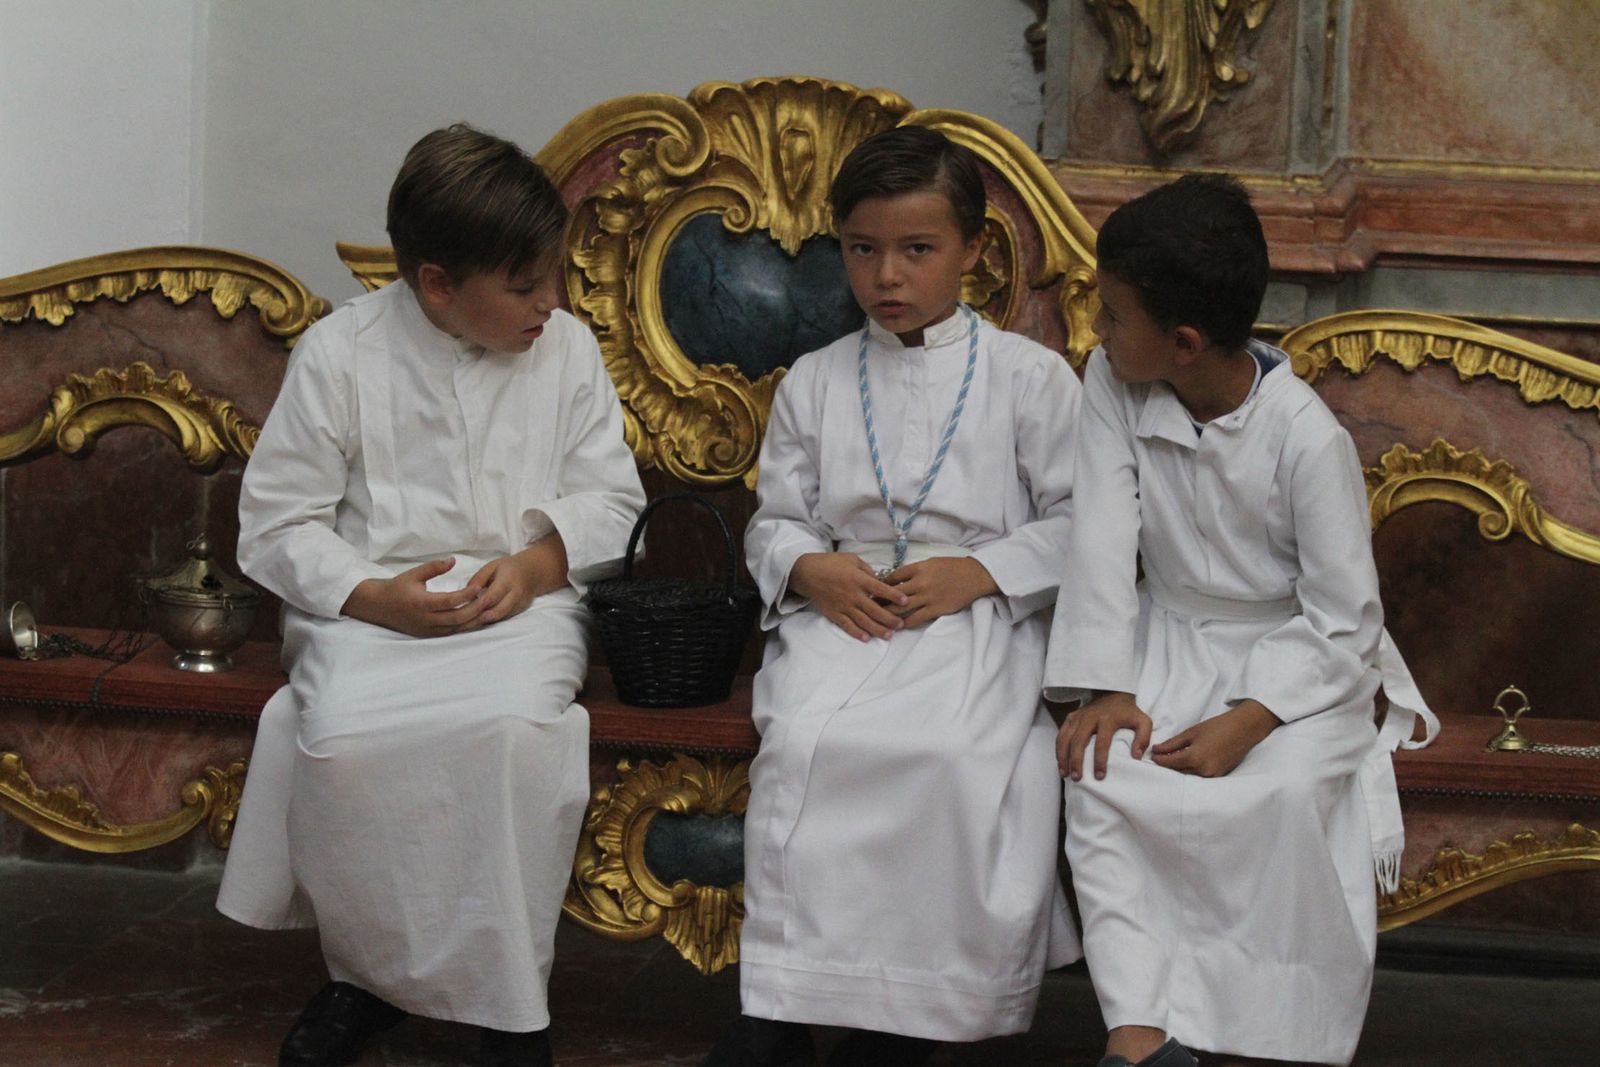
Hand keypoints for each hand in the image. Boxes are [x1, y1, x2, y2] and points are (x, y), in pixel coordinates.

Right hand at [341, 558, 488, 636]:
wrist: (378, 606)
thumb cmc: (397, 587)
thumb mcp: (414, 573)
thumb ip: (434, 567)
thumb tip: (454, 560)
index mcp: (421, 603)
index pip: (449, 601)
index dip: (466, 595)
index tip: (479, 587)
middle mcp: (425, 619)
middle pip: (457, 618)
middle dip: (475, 610)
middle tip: (489, 600)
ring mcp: (427, 630)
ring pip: (456, 629)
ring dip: (473, 621)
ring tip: (487, 610)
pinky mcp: (428, 635)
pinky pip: (450, 633)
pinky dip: (464, 627)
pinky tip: (475, 619)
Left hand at [466, 536, 568, 625]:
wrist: (533, 572)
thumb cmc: (508, 568)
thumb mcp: (492, 566)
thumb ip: (478, 579)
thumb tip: (466, 594)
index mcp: (508, 580)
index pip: (493, 596)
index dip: (478, 604)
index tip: (463, 610)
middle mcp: (516, 595)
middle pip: (497, 611)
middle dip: (478, 619)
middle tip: (460, 625)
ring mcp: (519, 605)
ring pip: (499, 618)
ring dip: (482, 623)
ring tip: (464, 627)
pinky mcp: (519, 612)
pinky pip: (502, 619)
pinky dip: (489, 622)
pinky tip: (474, 624)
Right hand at [789, 552, 906, 640]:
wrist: (807, 573)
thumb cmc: (830, 563)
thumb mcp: (852, 559)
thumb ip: (867, 570)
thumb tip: (878, 580)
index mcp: (859, 579)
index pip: (881, 589)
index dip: (894, 596)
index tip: (906, 602)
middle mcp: (853, 595)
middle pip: (875, 610)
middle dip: (890, 619)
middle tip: (901, 624)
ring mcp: (844, 606)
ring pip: (864, 621)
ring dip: (878, 629)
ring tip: (889, 635)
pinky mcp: (834, 614)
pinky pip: (847, 626)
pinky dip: (857, 633)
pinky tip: (866, 638)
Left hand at [883, 557, 998, 627]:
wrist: (973, 576)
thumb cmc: (952, 567)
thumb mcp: (931, 563)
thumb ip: (914, 571)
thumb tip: (897, 580)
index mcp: (919, 568)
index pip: (893, 577)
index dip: (881, 585)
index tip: (874, 590)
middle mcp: (921, 583)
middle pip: (893, 594)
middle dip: (879, 601)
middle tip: (869, 607)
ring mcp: (927, 597)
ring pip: (901, 609)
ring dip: (889, 615)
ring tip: (880, 619)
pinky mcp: (936, 609)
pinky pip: (915, 618)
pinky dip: (905, 623)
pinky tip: (899, 626)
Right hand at [1057, 691, 1151, 780]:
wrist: (1113, 693)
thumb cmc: (1128, 712)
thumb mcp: (1143, 721)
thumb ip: (1144, 738)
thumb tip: (1136, 756)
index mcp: (1108, 719)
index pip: (1102, 742)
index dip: (1100, 760)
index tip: (1100, 776)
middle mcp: (1090, 717)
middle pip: (1079, 741)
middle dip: (1076, 761)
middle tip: (1076, 778)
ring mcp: (1078, 717)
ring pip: (1066, 738)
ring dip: (1063, 757)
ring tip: (1064, 774)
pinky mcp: (1071, 717)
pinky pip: (1061, 734)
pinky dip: (1059, 749)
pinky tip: (1060, 762)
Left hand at [1150, 699, 1280, 777]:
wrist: (1243, 729)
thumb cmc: (1217, 727)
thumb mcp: (1192, 732)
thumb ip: (1173, 743)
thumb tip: (1157, 749)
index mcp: (1195, 757)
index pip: (1170, 763)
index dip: (1159, 760)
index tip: (1152, 755)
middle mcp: (1204, 770)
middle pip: (1178, 771)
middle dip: (1168, 765)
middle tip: (1159, 757)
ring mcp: (1213, 775)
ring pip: (1189, 775)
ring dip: (1179, 769)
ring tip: (1171, 759)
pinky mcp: (1219, 776)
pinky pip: (1200, 776)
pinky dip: (1192, 770)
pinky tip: (1187, 763)